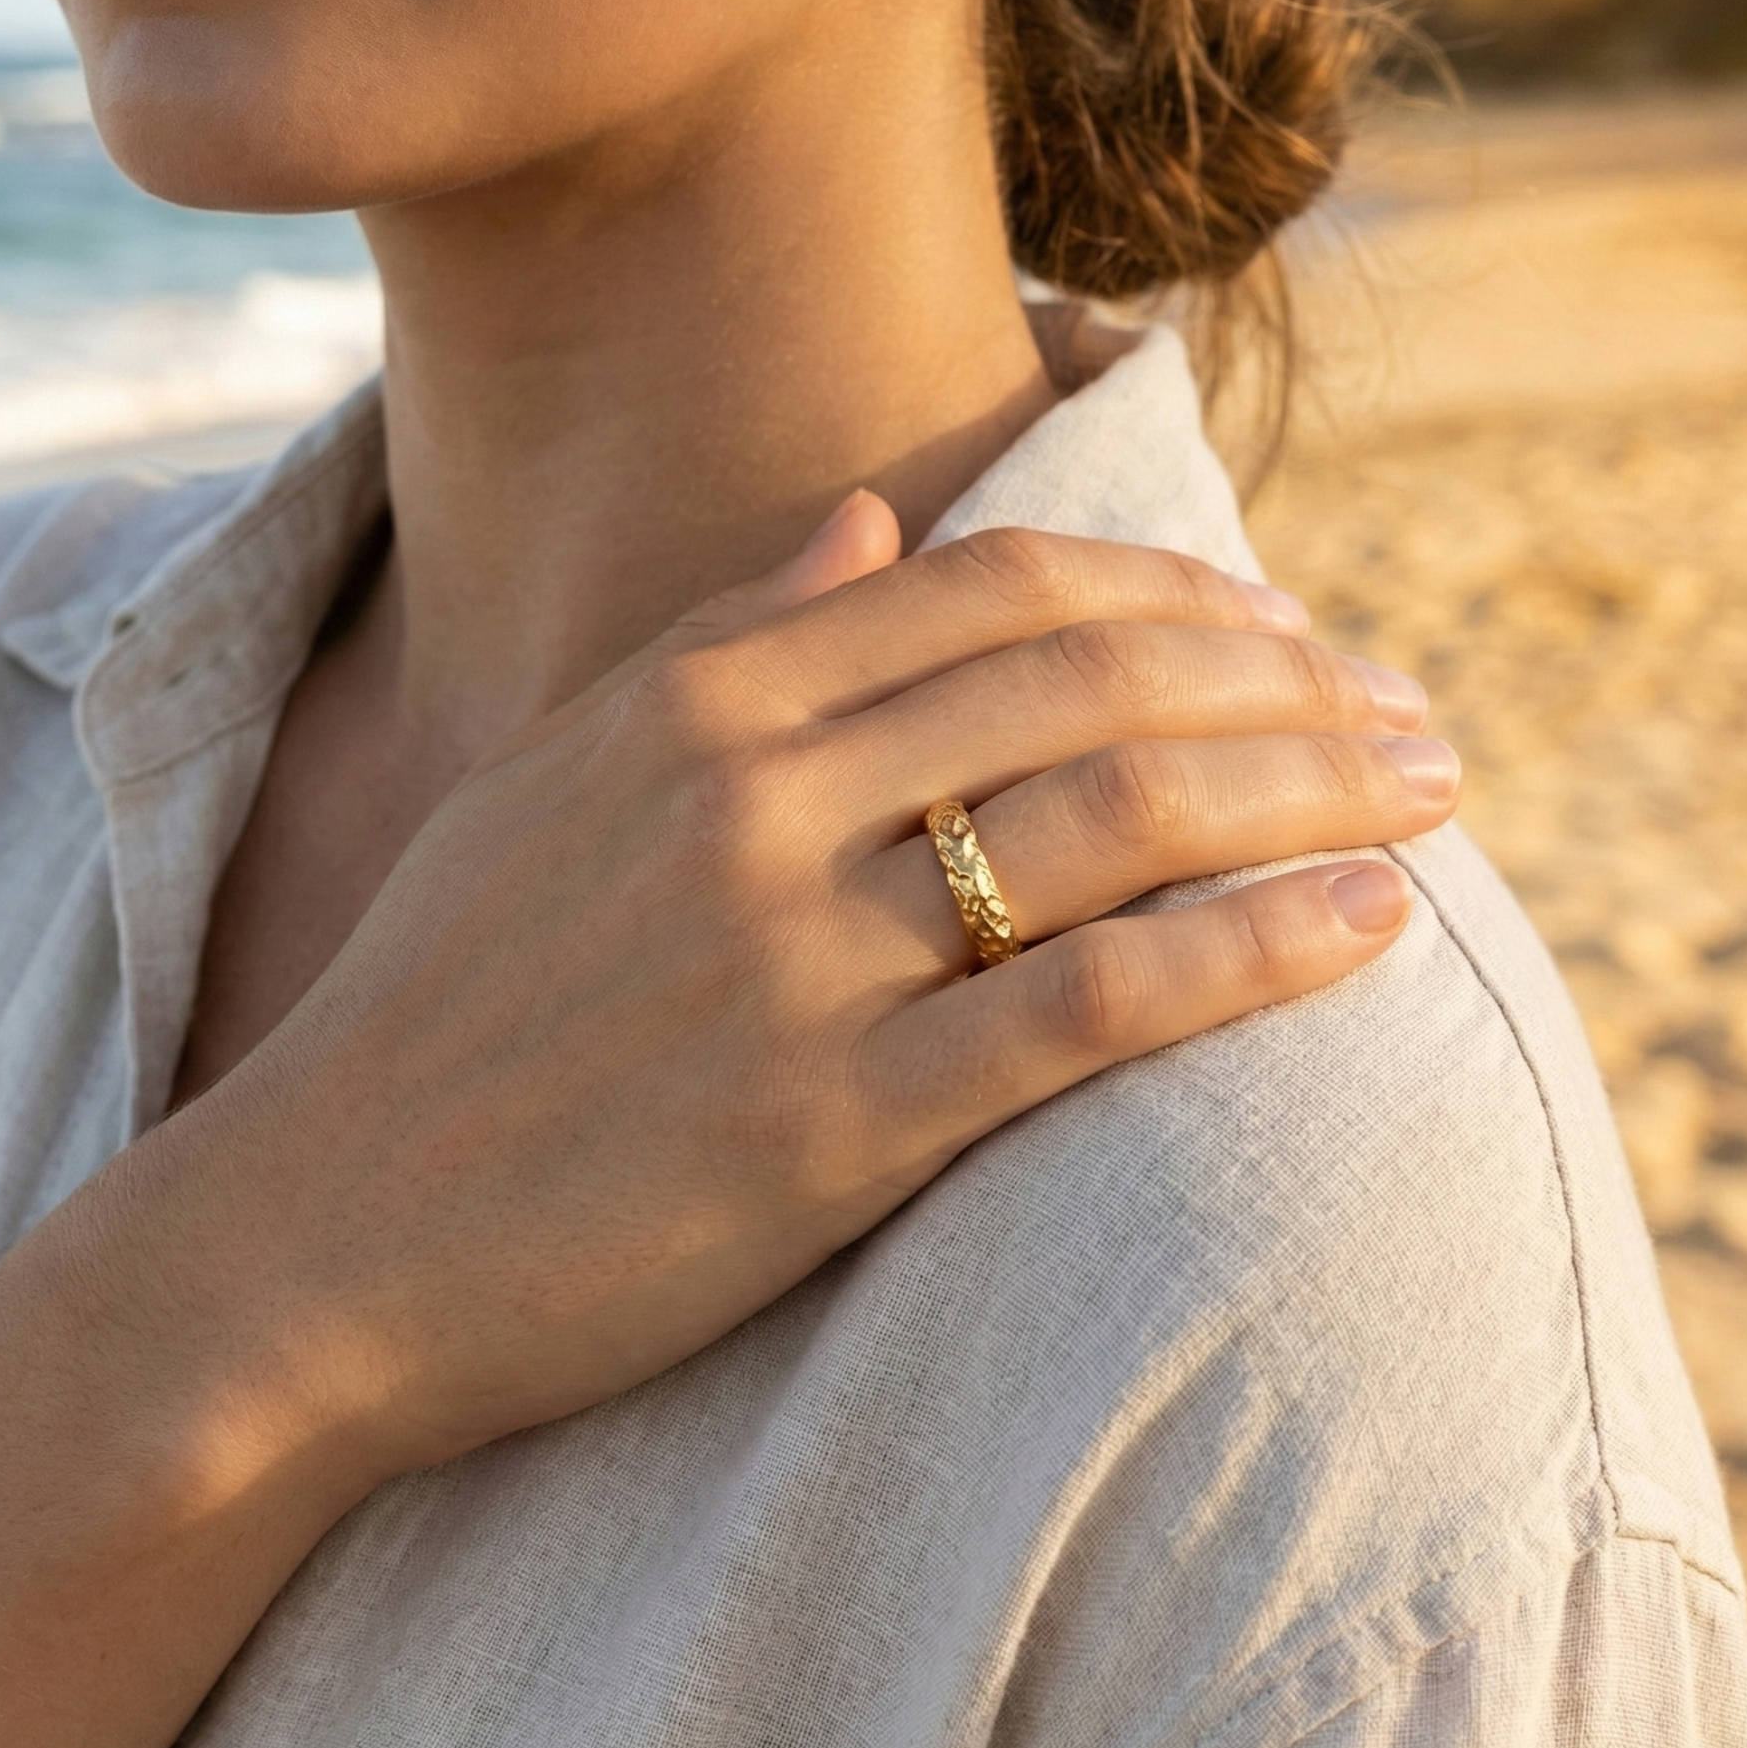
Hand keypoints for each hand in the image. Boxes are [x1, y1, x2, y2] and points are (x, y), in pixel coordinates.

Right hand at [171, 493, 1455, 1471]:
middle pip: (1093, 687)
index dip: (1177, 594)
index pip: (1002, 591)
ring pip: (1118, 825)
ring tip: (1431, 794)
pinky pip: (1091, 1010)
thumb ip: (729, 634)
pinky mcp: (830, 1126)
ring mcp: (797, 962)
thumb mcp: (563, 777)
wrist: (314, 1233)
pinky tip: (1368, 924)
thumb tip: (873, 514)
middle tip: (1412, 710)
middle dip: (1289, 684)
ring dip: (1310, 790)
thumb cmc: (444, 1004)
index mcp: (701, 702)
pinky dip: (1252, 953)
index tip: (1287, 631)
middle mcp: (758, 800)